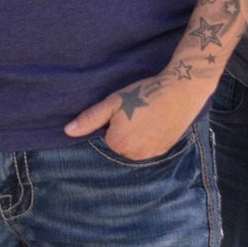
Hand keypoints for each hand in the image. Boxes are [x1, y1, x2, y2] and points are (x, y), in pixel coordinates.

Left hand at [65, 65, 214, 160]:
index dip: (114, 122)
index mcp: (118, 143)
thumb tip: (68, 131)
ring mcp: (151, 154)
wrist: (180, 91)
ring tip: (147, 115)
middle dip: (125, 130)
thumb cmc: (144, 94)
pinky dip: (150, 137)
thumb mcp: (113, 102)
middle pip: (120, 144)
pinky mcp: (164, 150)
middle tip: (137, 111)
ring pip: (135, 147)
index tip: (125, 110)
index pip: (107, 137)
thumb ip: (90, 118)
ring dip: (137, 135)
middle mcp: (134, 155)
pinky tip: (156, 121)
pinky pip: (149, 147)